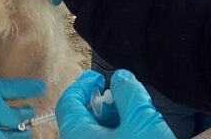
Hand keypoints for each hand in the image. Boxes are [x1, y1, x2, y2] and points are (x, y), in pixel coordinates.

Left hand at [56, 70, 175, 137]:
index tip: (99, 78)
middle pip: (81, 122)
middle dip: (102, 107)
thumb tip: (121, 78)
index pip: (68, 104)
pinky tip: (136, 137)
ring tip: (135, 121)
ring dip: (111, 124)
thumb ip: (129, 92)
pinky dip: (116, 138)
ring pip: (92, 138)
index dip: (83, 86)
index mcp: (78, 137)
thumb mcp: (142, 118)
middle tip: (123, 100)